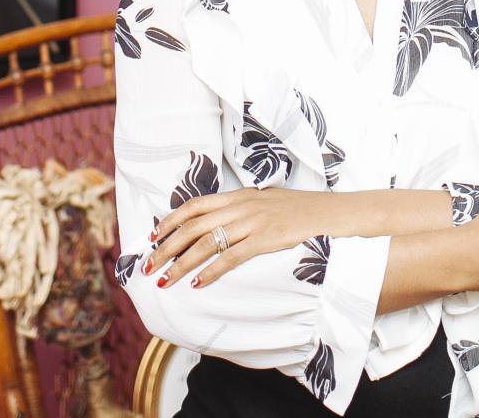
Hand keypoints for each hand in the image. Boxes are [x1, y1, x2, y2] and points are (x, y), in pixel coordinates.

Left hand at [142, 187, 335, 288]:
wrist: (330, 213)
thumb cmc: (299, 210)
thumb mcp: (265, 202)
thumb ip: (241, 208)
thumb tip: (217, 222)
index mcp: (239, 195)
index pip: (195, 205)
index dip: (170, 220)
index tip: (152, 236)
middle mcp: (242, 206)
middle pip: (194, 226)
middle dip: (167, 246)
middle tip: (148, 265)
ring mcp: (254, 222)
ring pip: (207, 243)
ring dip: (181, 264)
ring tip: (165, 280)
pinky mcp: (267, 240)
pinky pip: (232, 257)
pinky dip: (211, 271)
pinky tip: (198, 284)